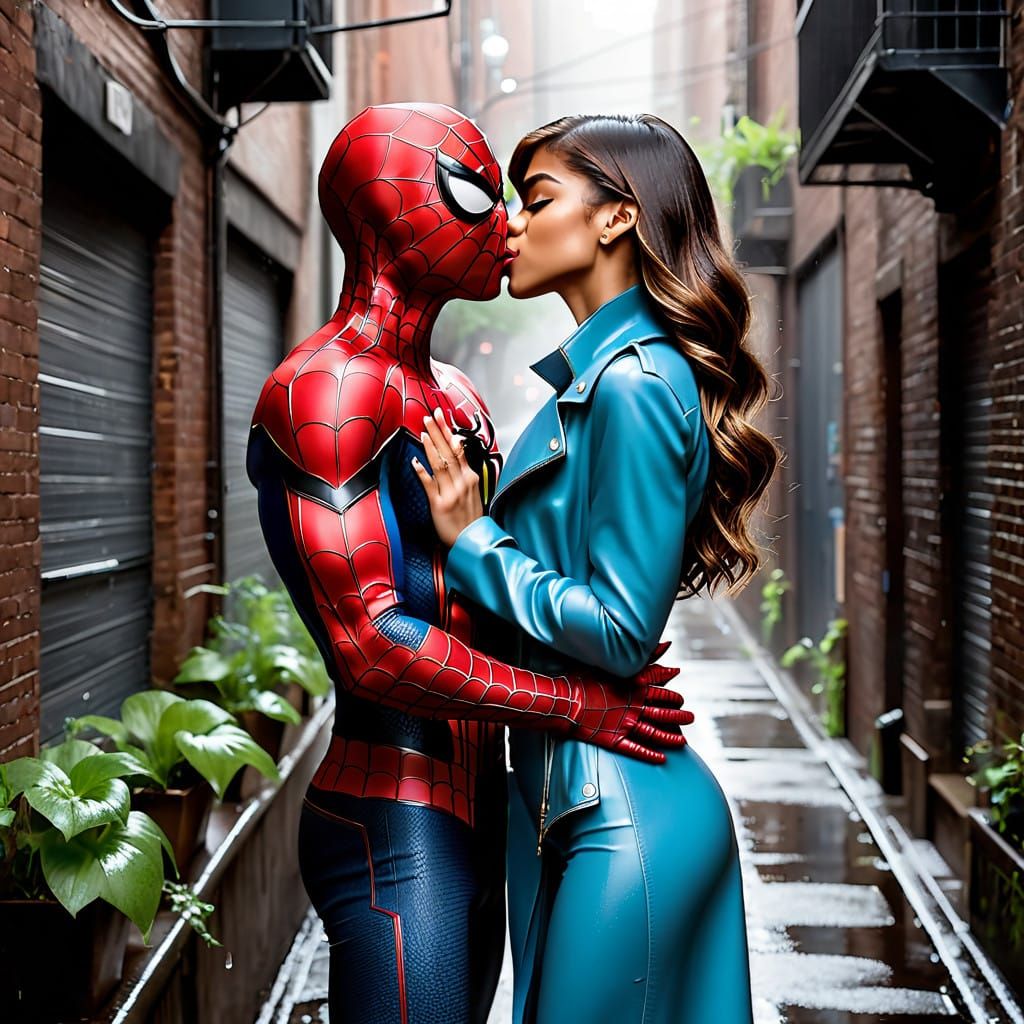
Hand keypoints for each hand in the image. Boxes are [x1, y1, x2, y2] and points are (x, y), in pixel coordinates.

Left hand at [412, 407, 483, 546]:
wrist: (473, 541)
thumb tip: (456, 452)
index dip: (448, 431)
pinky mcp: (440, 505)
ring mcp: (451, 493)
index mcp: (470, 477)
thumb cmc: (471, 518)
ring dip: (431, 446)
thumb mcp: (473, 491)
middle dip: (439, 432)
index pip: (459, 448)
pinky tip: (415, 461)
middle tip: (430, 416)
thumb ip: (463, 472)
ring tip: (424, 431)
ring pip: (440, 464)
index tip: (441, 417)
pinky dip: (422, 472)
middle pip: (449, 451)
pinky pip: (429, 485)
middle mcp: (462, 482)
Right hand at [563, 643, 693, 763]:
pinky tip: (661, 759)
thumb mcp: (609, 662)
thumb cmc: (582, 679)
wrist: (564, 701)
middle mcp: (634, 706)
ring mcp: (625, 724)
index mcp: (634, 686)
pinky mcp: (615, 740)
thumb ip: (642, 656)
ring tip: (683, 740)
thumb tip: (665, 643)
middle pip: (663, 710)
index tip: (678, 683)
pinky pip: (637, 750)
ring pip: (655, 732)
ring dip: (670, 737)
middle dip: (678, 713)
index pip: (660, 684)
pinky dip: (650, 755)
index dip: (671, 685)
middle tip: (689, 716)